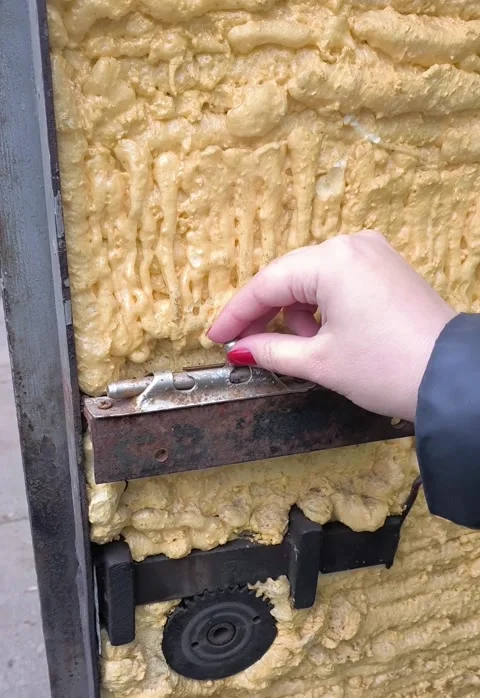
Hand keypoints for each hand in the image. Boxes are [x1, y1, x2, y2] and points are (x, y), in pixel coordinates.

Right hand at [208, 231, 455, 421]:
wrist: (451, 378)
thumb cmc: (388, 367)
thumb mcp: (320, 362)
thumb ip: (271, 350)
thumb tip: (241, 348)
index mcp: (333, 260)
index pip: (267, 283)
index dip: (237, 314)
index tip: (216, 336)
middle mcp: (353, 245)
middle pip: (290, 277)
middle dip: (268, 314)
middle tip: (249, 347)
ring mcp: (374, 253)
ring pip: (314, 279)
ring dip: (299, 313)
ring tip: (307, 350)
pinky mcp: (388, 268)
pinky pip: (340, 280)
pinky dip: (324, 306)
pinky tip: (327, 336)